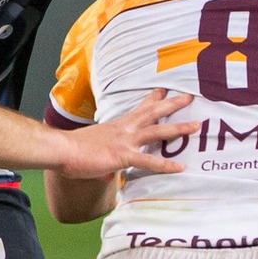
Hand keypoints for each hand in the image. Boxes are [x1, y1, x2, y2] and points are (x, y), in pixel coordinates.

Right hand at [53, 90, 196, 179]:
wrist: (61, 150)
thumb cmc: (74, 150)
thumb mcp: (96, 145)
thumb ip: (108, 152)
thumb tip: (111, 166)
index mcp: (118, 125)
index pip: (139, 108)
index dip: (153, 99)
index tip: (163, 90)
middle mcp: (125, 129)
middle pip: (153, 112)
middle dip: (172, 104)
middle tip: (189, 97)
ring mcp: (125, 141)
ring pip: (157, 131)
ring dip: (178, 128)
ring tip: (196, 126)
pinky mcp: (123, 155)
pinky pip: (149, 161)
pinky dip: (165, 165)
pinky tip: (180, 167)